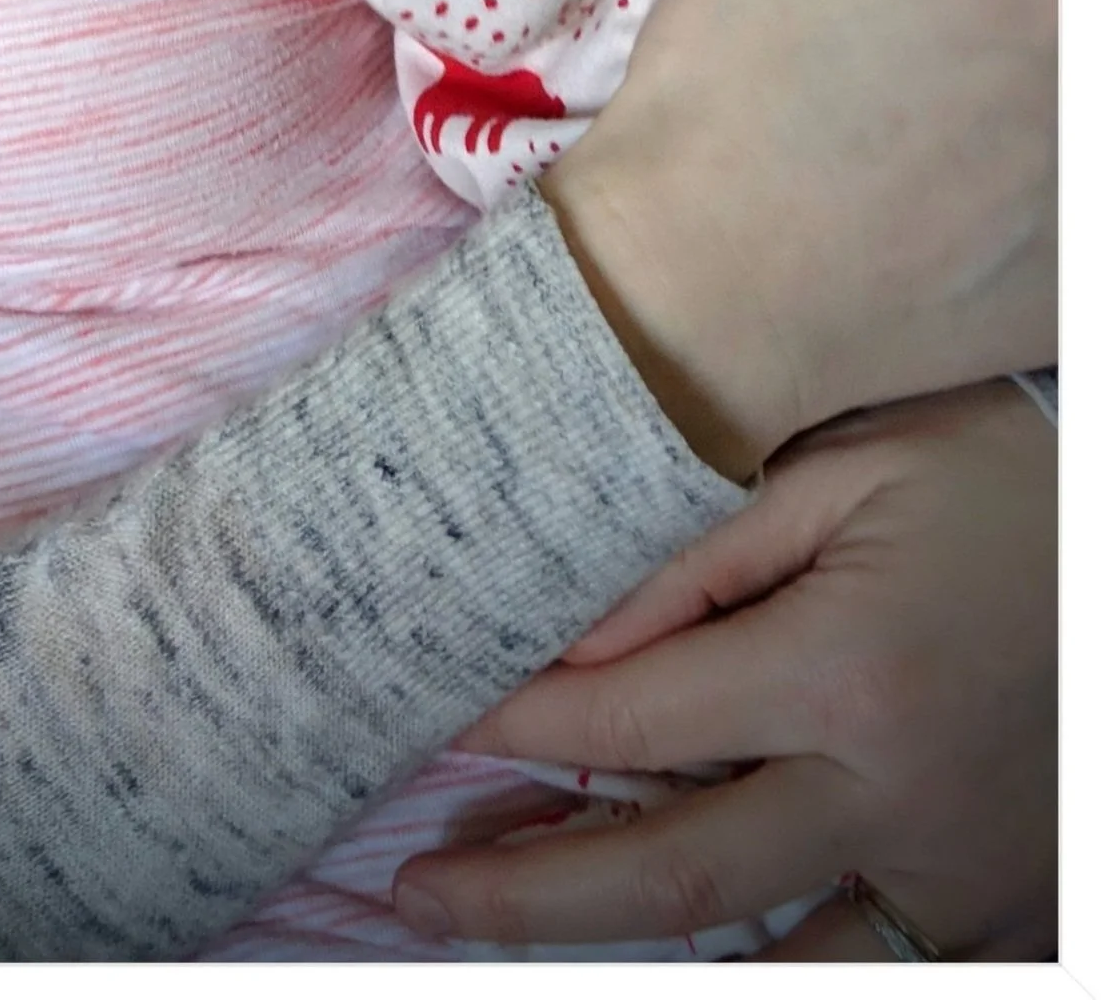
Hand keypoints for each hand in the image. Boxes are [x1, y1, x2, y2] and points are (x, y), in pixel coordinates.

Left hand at [392, 382, 1054, 959]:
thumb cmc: (1002, 472)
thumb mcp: (846, 471)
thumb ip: (699, 560)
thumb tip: (572, 645)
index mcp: (848, 677)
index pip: (633, 727)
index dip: (518, 730)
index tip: (434, 725)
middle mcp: (897, 801)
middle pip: (674, 882)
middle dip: (526, 897)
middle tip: (412, 899)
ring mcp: (960, 880)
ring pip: (769, 964)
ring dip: (626, 957)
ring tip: (510, 933)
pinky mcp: (1009, 913)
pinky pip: (871, 967)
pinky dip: (772, 968)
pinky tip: (686, 951)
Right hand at [540, 0, 1054, 470]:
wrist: (694, 292)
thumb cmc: (732, 81)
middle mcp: (1097, 86)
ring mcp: (1096, 194)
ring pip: (1104, 94)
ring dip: (1063, 69)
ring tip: (979, 58)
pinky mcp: (1078, 286)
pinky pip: (1095, 207)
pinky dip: (1061, 171)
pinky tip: (990, 160)